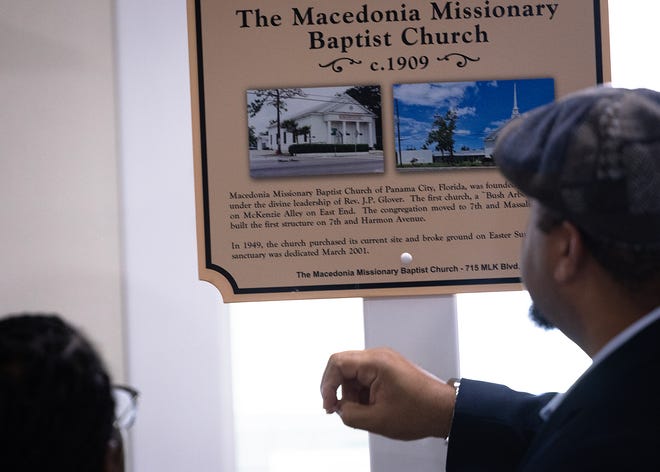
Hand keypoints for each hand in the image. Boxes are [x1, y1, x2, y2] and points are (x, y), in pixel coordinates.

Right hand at [320, 347, 455, 439]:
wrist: (444, 411)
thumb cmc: (420, 411)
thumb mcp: (377, 420)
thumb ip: (349, 414)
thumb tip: (339, 408)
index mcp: (376, 362)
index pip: (338, 363)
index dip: (327, 385)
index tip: (329, 404)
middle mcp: (379, 356)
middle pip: (344, 367)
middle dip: (340, 391)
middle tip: (341, 410)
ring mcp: (384, 361)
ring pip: (354, 374)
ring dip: (352, 394)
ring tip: (366, 412)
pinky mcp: (388, 368)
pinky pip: (365, 377)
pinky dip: (363, 392)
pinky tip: (372, 407)